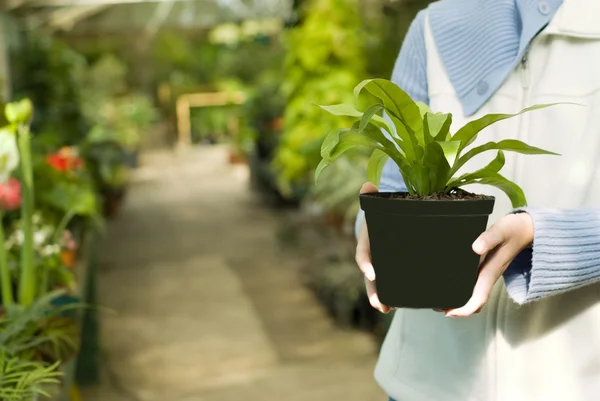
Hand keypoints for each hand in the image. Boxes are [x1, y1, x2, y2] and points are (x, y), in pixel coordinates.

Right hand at [356, 182, 391, 313]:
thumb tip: (367, 185)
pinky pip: (394, 284)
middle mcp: (374, 256)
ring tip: (388, 309)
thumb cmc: (384, 211)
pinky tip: (405, 304)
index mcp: (369, 241)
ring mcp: (383, 265)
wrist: (391, 217)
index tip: (371, 273)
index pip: (363, 254)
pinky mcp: (396, 269)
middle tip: (380, 305)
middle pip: (370, 277)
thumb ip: (373, 196)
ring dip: (382, 298)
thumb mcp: (379, 204)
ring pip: (381, 285)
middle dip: (373, 291)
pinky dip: (398, 294)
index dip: (365, 264)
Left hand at [445, 212, 533, 316]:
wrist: (526, 229)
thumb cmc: (513, 231)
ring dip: (459, 301)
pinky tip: (452, 284)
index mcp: (490, 272)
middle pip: (474, 301)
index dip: (464, 309)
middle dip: (457, 308)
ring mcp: (488, 274)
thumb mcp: (500, 232)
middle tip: (438, 307)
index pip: (478, 298)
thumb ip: (488, 239)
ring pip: (473, 295)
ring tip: (441, 300)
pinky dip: (463, 290)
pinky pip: (474, 285)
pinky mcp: (486, 268)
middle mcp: (488, 276)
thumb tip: (475, 248)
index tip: (450, 312)